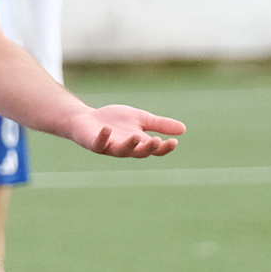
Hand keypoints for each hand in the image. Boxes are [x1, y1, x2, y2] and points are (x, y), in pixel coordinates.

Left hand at [69, 104, 184, 157]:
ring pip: (121, 151)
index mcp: (138, 143)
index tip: (174, 142)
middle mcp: (125, 148)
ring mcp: (110, 147)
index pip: (154, 149)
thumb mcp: (141, 119)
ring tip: (137, 136)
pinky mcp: (94, 143)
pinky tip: (108, 129)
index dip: (164, 148)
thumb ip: (159, 124)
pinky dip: (104, 137)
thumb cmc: (114, 121)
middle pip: (140, 153)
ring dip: (130, 145)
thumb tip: (183, 129)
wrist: (87, 119)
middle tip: (157, 141)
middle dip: (148, 148)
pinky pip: (100, 143)